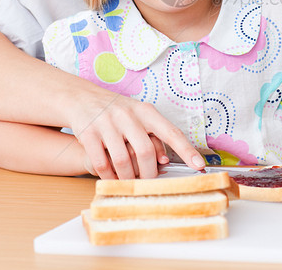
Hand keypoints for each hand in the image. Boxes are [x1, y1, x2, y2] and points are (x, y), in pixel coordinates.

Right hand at [68, 92, 204, 179]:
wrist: (82, 98)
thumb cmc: (117, 112)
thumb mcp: (138, 116)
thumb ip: (153, 135)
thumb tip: (165, 160)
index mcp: (146, 111)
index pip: (171, 132)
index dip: (186, 150)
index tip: (199, 166)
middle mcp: (128, 115)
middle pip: (145, 152)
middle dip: (149, 174)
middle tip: (149, 183)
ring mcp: (107, 123)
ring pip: (122, 161)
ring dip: (127, 178)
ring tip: (130, 183)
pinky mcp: (89, 133)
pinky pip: (101, 163)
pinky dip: (108, 176)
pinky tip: (112, 179)